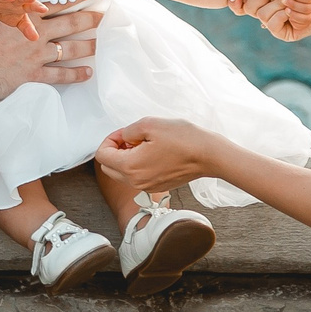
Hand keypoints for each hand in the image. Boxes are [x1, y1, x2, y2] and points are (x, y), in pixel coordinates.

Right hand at [0, 5, 97, 101]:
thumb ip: (8, 9)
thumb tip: (15, 2)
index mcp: (27, 17)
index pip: (57, 5)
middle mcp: (37, 35)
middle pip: (70, 25)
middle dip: (88, 20)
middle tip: (103, 17)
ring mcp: (37, 55)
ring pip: (69, 49)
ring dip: (87, 47)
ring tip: (100, 44)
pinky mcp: (33, 75)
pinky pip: (60, 75)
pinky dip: (76, 74)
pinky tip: (87, 73)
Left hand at [97, 116, 219, 198]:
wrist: (208, 155)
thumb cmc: (183, 139)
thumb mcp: (149, 124)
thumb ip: (128, 131)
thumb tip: (123, 138)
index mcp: (130, 167)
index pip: (102, 156)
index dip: (109, 140)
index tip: (124, 133)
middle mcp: (136, 181)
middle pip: (109, 167)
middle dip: (114, 150)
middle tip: (130, 137)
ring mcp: (146, 187)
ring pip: (122, 173)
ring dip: (126, 158)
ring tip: (144, 143)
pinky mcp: (156, 187)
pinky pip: (137, 177)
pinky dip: (138, 165)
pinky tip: (153, 153)